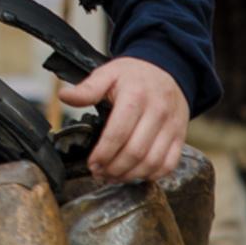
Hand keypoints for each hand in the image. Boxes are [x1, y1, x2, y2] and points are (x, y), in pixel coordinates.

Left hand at [59, 57, 187, 182]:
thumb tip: (64, 96)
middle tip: (100, 173)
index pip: (118, 133)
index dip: (103, 153)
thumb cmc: (133, 75)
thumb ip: (87, 88)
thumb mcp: (108, 73)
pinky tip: (135, 174)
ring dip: (131, 175)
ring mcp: (172, 125)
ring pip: (152, 162)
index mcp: (136, 96)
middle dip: (114, 168)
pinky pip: (169, 164)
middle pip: (135, 152)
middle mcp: (157, 112)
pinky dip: (151, 175)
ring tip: (114, 176)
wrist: (167, 68)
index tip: (92, 164)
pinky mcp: (180, 136)